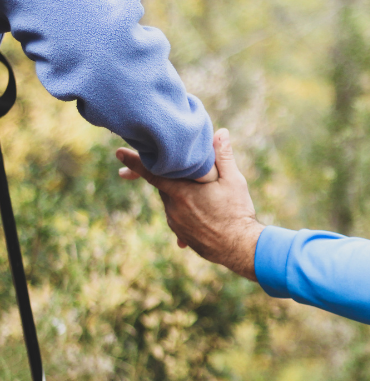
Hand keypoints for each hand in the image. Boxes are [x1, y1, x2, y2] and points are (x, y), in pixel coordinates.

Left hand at [116, 129, 262, 280]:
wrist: (240, 248)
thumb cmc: (238, 212)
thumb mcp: (234, 181)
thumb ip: (223, 156)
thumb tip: (221, 132)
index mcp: (181, 191)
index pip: (152, 171)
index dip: (135, 161)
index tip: (118, 152)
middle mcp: (173, 208)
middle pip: (165, 185)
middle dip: (172, 177)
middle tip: (185, 173)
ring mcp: (176, 223)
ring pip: (172, 201)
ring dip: (182, 195)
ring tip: (204, 198)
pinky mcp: (182, 235)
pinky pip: (178, 218)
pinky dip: (187, 213)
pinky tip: (202, 215)